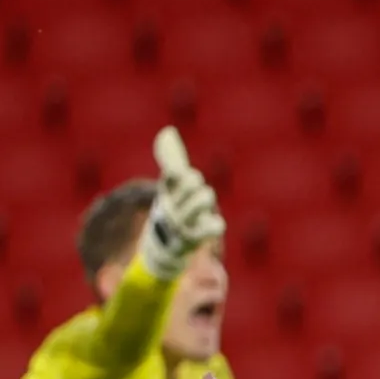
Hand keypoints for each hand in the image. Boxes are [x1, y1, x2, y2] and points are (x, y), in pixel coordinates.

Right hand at [138, 126, 224, 279]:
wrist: (164, 247)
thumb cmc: (173, 209)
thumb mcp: (170, 186)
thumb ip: (172, 160)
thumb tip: (168, 132)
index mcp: (165, 191)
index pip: (172, 173)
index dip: (178, 171)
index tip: (178, 174)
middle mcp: (170, 207)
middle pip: (191, 182)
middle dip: (196, 181)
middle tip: (196, 187)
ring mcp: (181, 224)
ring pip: (203, 200)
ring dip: (205, 198)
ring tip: (203, 202)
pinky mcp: (193, 240)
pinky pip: (215, 226)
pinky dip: (215, 224)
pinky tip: (212, 224)